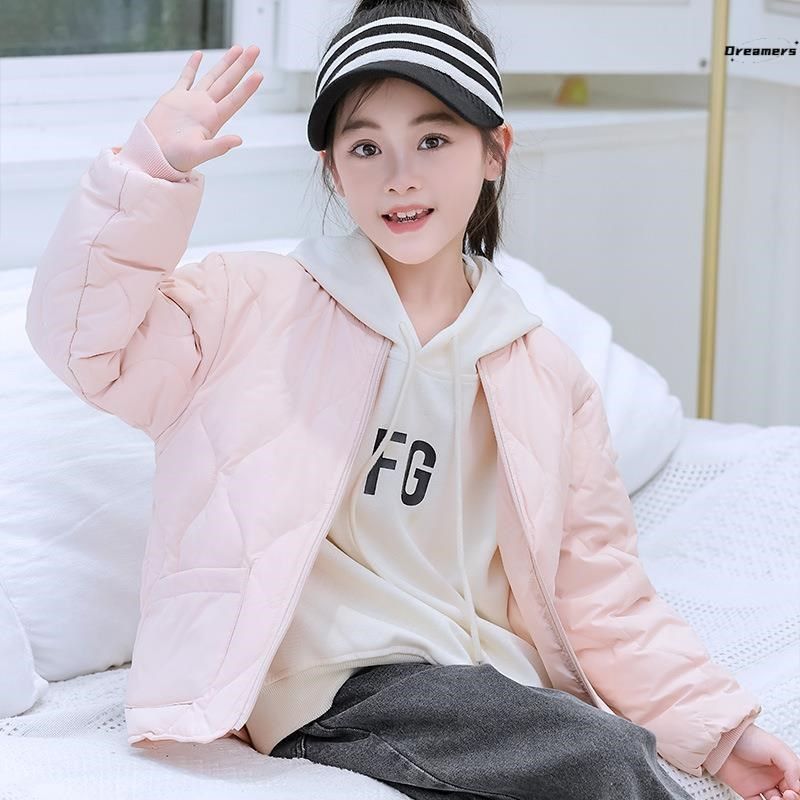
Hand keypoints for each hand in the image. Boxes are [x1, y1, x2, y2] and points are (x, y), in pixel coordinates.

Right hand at [143, 44, 262, 171]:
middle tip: (255, 48)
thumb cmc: (177, 158)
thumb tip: (239, 140)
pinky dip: (192, 66)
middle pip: (228, 82)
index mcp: (213, 119)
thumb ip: (219, 146)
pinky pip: (186, 78)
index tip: (259, 73)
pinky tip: (200, 54)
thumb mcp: (199, 153)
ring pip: (212, 77)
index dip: (247, 87)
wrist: (155, 156)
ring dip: (225, 63)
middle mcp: (206, 108)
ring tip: (238, 48)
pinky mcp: (175, 98)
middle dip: (241, 65)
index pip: (234, 99)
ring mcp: (192, 101)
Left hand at [713, 723, 799, 799]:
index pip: (797, 785)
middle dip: (790, 799)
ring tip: (774, 799)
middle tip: (786, 796)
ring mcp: (761, 785)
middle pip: (789, 796)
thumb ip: (792, 767)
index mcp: (784, 767)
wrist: (721, 739)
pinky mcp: (747, 792)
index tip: (790, 792)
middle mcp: (774, 777)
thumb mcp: (776, 749)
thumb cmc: (748, 738)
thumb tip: (798, 787)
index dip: (797, 792)